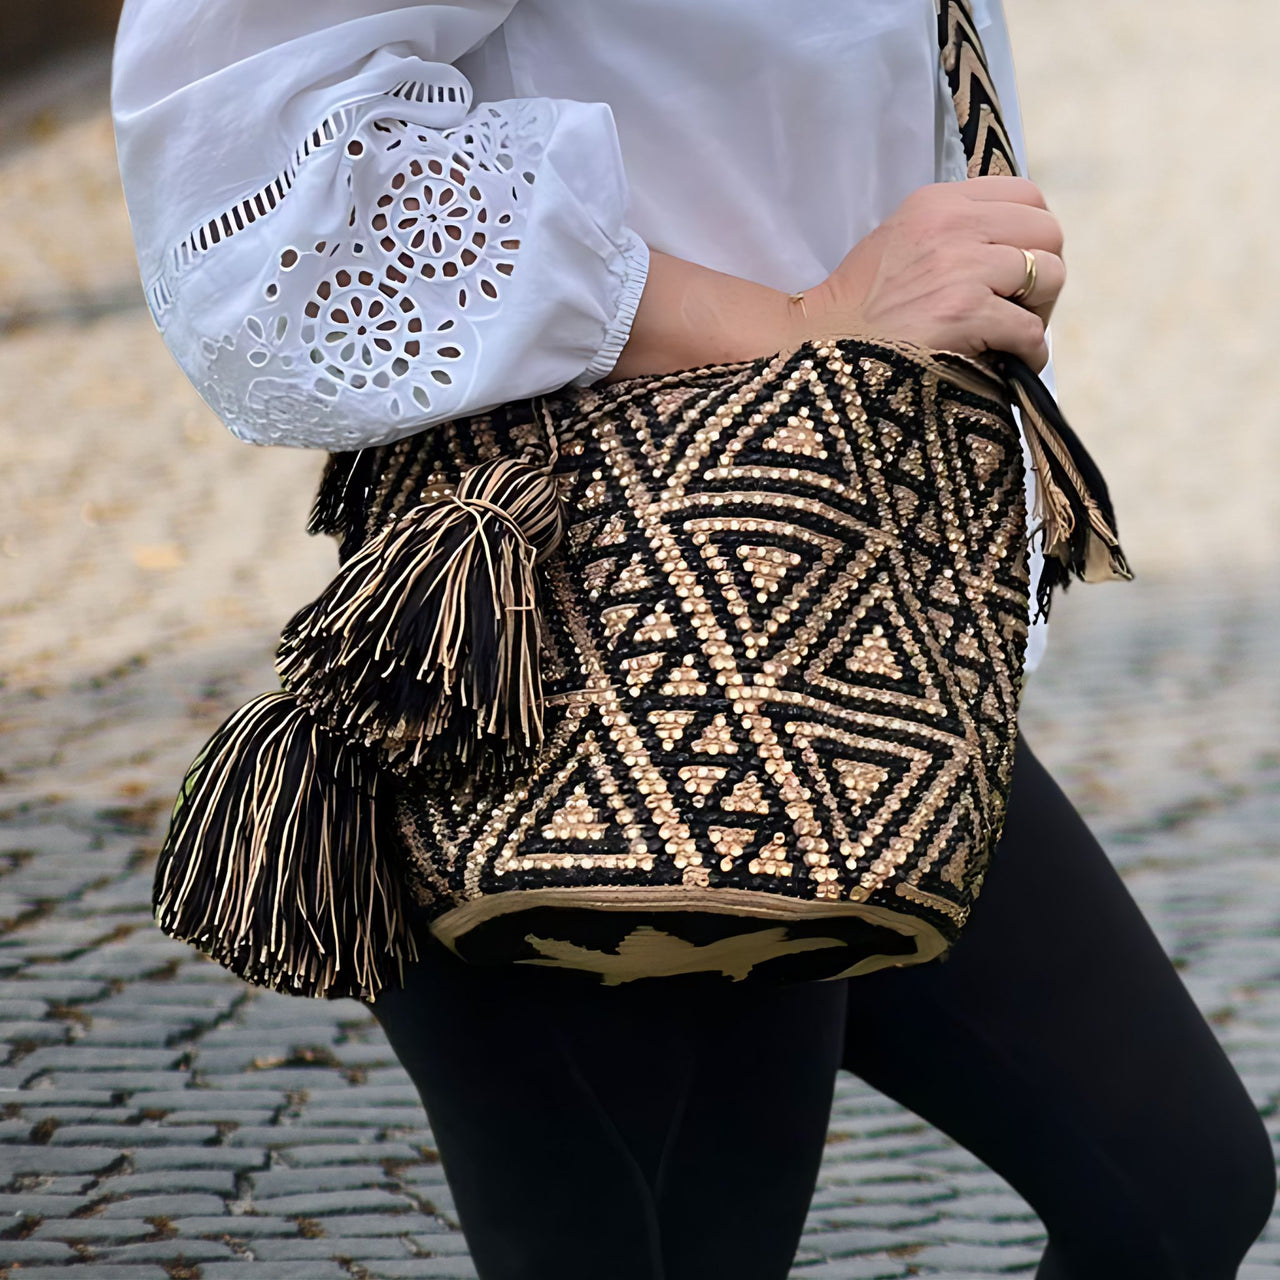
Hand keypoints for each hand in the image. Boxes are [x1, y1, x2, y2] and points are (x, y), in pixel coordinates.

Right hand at [798, 176, 1065, 371]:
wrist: (819, 355)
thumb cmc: (858, 313)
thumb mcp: (899, 243)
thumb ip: (952, 232)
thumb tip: (1014, 251)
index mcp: (937, 203)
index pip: (1027, 197)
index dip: (1031, 238)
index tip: (1013, 273)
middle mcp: (952, 224)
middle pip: (1049, 232)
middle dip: (1042, 275)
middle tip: (1015, 310)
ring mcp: (959, 268)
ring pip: (1049, 276)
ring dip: (1037, 314)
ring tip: (1008, 339)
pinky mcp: (964, 313)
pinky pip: (1030, 329)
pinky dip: (1028, 354)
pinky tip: (1008, 367)